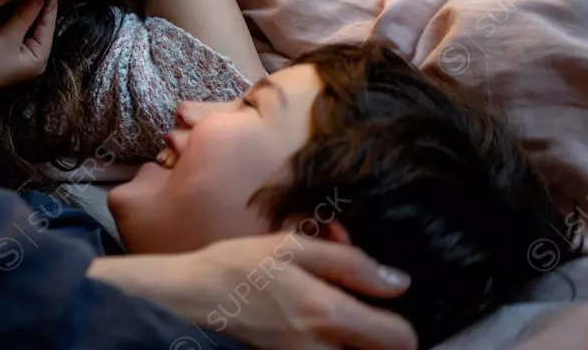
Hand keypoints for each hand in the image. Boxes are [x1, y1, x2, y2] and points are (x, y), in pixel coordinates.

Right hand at [0, 0, 57, 101]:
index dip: (49, 5)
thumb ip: (25, 15)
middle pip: (36, 25)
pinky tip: (2, 7)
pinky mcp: (0, 48)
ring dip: (18, 10)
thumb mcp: (8, 37)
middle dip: (33, 5)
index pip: (48, 26)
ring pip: (21, 25)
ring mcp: (14, 52)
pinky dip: (4, 19)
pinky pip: (7, 29)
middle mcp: (30, 55)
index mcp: (39, 57)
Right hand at [88, 232, 416, 349]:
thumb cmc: (235, 267)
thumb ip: (349, 263)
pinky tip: (311, 328)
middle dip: (379, 338)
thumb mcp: (290, 247)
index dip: (400, 322)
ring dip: (353, 343)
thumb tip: (397, 282)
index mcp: (327, 314)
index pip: (401, 339)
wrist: (186, 300)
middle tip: (359, 313)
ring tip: (332, 319)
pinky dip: (328, 346)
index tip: (383, 306)